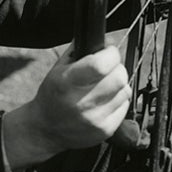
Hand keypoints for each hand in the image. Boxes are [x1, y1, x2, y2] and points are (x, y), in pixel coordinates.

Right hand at [3, 43, 130, 170]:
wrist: (46, 129)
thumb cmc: (53, 95)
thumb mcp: (58, 69)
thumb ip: (79, 52)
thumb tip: (103, 41)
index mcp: (66, 83)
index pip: (101, 64)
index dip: (110, 54)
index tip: (108, 52)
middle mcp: (81, 102)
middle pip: (118, 77)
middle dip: (117, 68)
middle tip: (108, 70)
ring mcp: (95, 119)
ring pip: (125, 91)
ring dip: (118, 85)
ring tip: (104, 87)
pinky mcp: (105, 130)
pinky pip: (124, 106)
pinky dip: (118, 100)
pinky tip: (104, 101)